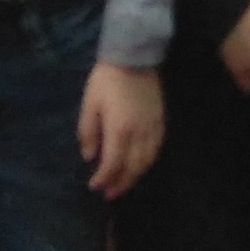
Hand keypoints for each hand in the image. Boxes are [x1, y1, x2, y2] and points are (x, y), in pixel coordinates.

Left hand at [80, 62, 164, 198]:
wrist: (134, 57)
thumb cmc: (106, 80)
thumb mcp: (90, 104)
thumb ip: (88, 133)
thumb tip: (90, 157)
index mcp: (119, 129)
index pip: (112, 164)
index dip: (103, 179)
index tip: (94, 186)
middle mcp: (139, 133)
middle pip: (132, 168)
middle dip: (120, 184)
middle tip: (109, 194)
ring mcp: (152, 128)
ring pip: (147, 162)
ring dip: (135, 177)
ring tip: (123, 185)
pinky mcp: (161, 122)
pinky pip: (156, 150)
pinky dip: (148, 163)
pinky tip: (140, 166)